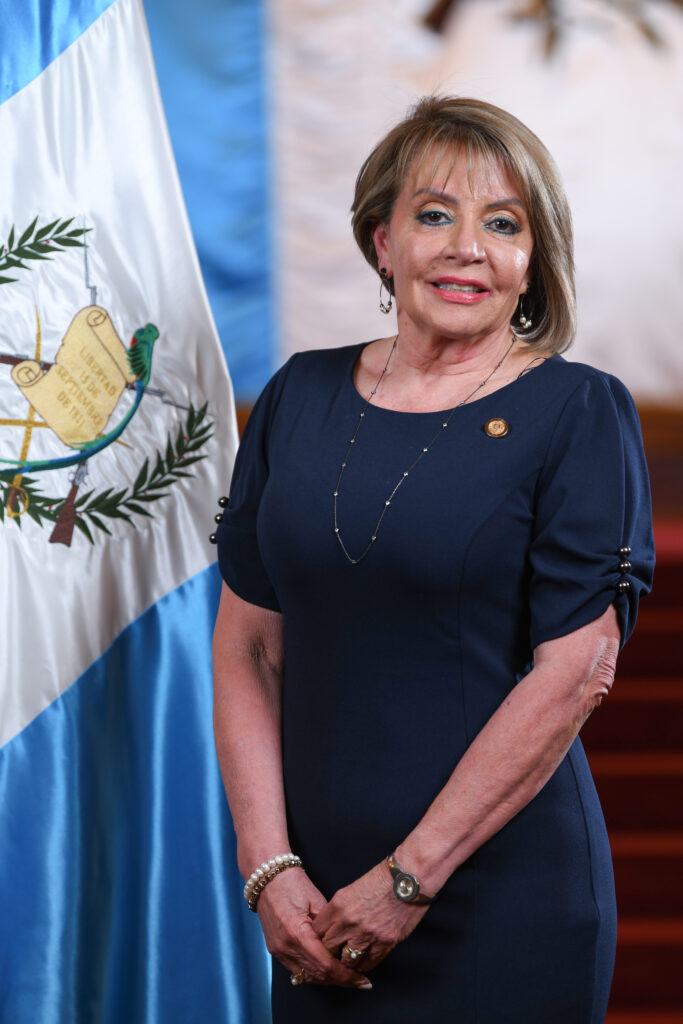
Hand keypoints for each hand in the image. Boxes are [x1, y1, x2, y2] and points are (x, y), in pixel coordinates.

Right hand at [256, 868, 372, 988]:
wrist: (267, 878)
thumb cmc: (292, 883)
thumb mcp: (317, 901)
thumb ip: (329, 927)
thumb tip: (343, 945)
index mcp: (296, 933)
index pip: (325, 965)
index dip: (345, 975)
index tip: (361, 979)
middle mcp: (285, 947)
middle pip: (317, 975)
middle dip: (340, 980)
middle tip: (359, 981)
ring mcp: (278, 951)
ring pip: (307, 977)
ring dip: (327, 980)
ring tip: (346, 977)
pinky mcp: (275, 950)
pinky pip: (297, 970)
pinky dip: (313, 973)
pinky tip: (327, 971)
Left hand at [312, 860, 429, 972]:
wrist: (408, 879)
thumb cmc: (382, 879)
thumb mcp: (351, 889)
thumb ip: (339, 909)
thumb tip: (333, 926)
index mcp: (338, 905)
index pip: (317, 931)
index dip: (318, 937)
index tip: (322, 940)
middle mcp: (349, 922)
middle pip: (328, 949)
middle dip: (329, 952)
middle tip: (334, 953)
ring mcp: (367, 935)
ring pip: (347, 961)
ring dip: (347, 961)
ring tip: (349, 959)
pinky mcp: (384, 944)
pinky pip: (368, 963)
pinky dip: (364, 964)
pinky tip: (364, 960)